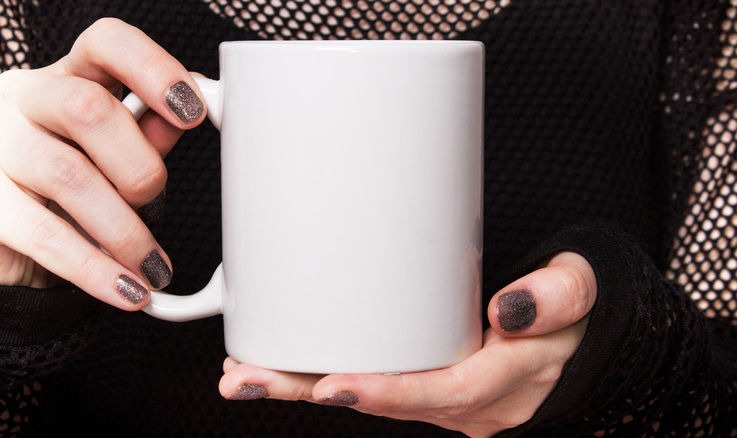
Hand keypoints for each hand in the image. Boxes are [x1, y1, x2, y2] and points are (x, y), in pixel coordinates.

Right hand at [0, 18, 205, 309]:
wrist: (11, 238)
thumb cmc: (76, 181)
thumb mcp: (119, 152)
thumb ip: (152, 131)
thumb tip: (195, 112)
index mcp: (69, 75)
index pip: (105, 43)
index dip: (152, 69)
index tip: (193, 112)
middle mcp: (24, 100)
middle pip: (86, 109)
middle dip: (139, 165)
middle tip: (157, 201)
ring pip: (68, 175)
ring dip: (125, 230)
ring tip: (153, 267)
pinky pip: (43, 235)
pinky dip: (95, 269)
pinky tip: (128, 290)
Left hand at [219, 252, 596, 436]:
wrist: (589, 345)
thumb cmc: (581, 316)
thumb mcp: (582, 294)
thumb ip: (557, 297)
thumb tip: (507, 308)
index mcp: (501, 383)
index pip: (435, 394)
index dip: (382, 392)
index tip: (326, 385)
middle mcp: (466, 404)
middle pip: (380, 402)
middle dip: (308, 391)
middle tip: (243, 378)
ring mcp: (446, 399)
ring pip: (370, 398)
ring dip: (306, 386)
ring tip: (244, 372)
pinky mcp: (433, 383)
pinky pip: (379, 387)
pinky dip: (331, 379)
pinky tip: (291, 366)